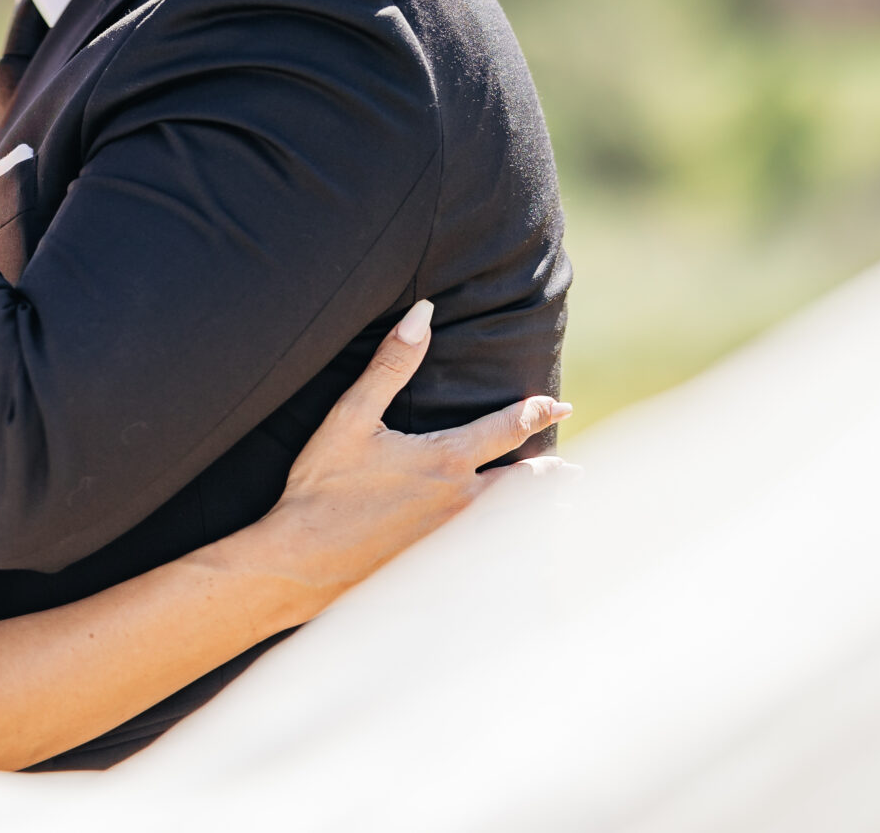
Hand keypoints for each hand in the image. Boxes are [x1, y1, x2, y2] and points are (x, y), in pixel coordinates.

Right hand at [219, 301, 572, 624]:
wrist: (303, 559)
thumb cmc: (322, 485)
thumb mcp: (350, 415)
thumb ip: (391, 364)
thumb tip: (423, 313)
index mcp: (445, 459)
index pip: (508, 429)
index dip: (537, 413)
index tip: (560, 406)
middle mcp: (462, 501)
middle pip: (526, 484)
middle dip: (554, 474)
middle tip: (576, 471)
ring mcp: (454, 539)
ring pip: (516, 523)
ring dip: (541, 513)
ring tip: (562, 509)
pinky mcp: (440, 567)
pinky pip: (493, 556)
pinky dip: (516, 550)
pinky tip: (521, 556)